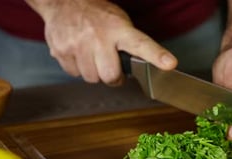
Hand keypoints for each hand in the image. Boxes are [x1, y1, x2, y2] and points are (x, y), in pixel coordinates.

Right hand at [26, 0, 176, 84]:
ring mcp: (78, 45)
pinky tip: (78, 53)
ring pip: (92, 78)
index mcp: (119, 29)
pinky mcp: (62, 51)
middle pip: (110, 76)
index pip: (141, 44)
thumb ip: (129, 43)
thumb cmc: (96, 14)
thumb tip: (143, 65)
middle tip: (110, 66)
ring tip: (91, 54)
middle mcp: (98, 37)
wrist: (63, 1)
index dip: (157, 56)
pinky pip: (74, 73)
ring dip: (93, 72)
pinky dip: (77, 68)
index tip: (170, 64)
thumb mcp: (118, 21)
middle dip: (112, 77)